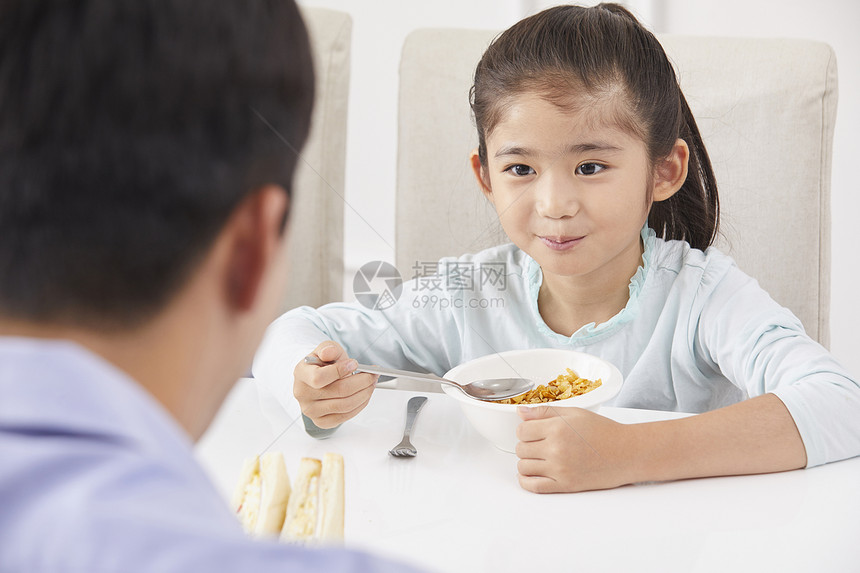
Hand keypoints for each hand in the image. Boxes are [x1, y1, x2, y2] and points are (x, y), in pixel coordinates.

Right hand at [293, 341, 377, 428]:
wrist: (319, 377)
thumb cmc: (324, 363)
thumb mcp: (326, 349)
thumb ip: (328, 348)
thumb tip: (328, 353)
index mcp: (301, 374)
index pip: (319, 378)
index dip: (340, 371)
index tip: (355, 364)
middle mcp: (302, 394)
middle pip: (339, 392)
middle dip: (362, 382)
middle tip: (372, 374)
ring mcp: (311, 410)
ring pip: (345, 405)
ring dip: (364, 393)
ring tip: (371, 383)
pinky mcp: (321, 421)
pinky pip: (345, 416)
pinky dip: (360, 405)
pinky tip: (364, 395)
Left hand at [515, 406, 635, 492]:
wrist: (627, 453)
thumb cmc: (604, 431)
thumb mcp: (575, 413)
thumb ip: (546, 411)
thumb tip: (521, 412)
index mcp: (557, 428)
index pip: (522, 430)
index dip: (525, 430)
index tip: (532, 431)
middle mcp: (556, 449)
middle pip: (521, 449)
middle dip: (526, 445)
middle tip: (537, 444)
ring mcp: (560, 469)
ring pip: (523, 467)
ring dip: (526, 462)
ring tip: (537, 458)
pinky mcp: (565, 485)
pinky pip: (534, 487)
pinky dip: (526, 482)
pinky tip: (530, 475)